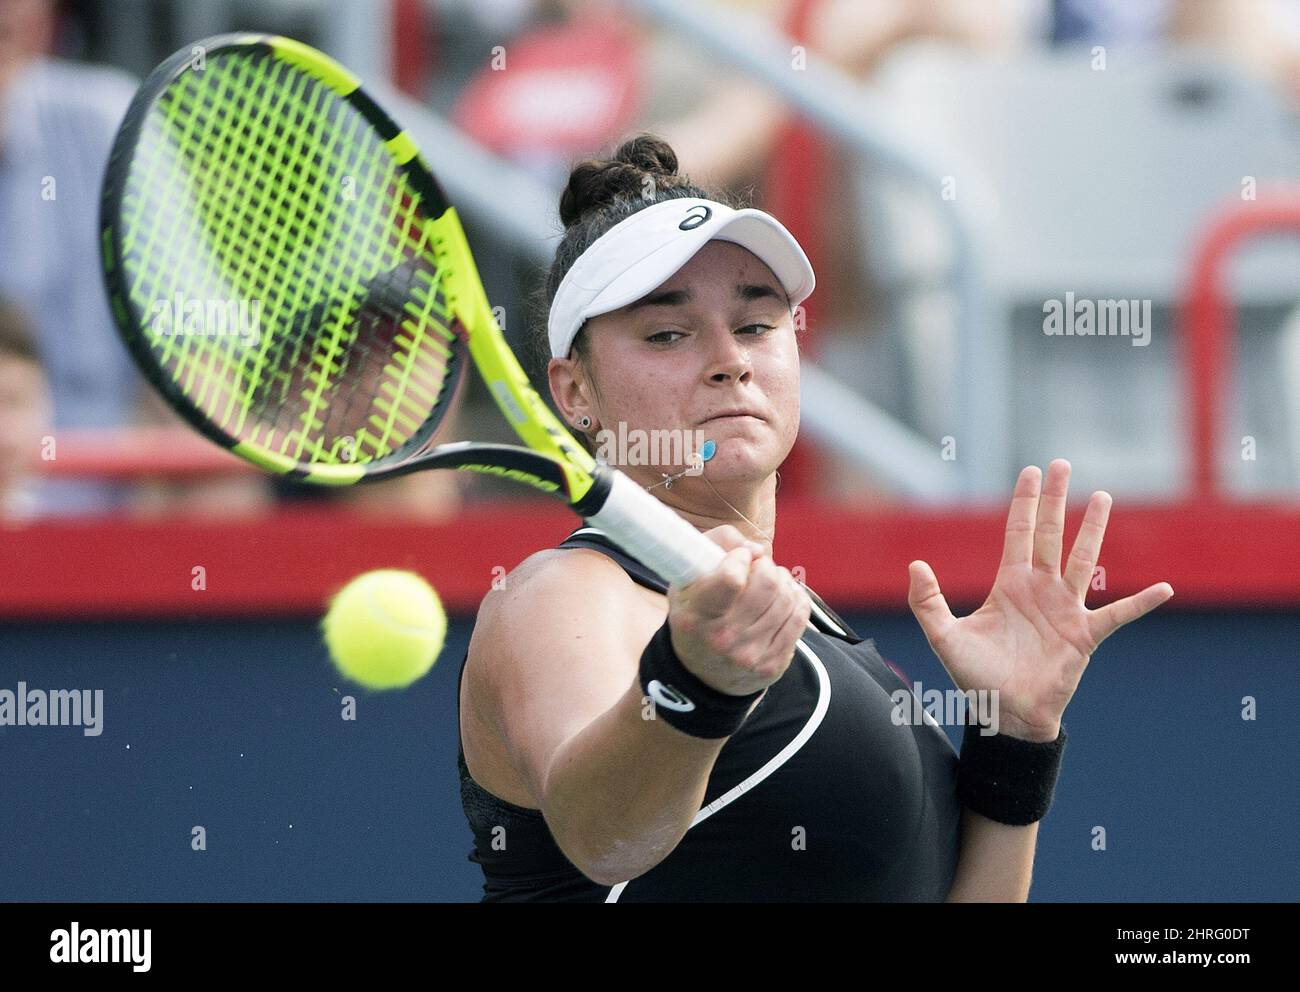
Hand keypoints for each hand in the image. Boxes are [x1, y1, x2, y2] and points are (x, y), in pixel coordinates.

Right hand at [667, 525, 810, 696]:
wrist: (702, 673)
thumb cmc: (697, 613)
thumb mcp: (688, 578)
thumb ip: (717, 545)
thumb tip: (758, 550)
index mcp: (696, 616)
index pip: (731, 579)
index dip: (740, 558)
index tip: (738, 557)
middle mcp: (723, 639)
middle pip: (767, 583)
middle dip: (766, 566)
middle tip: (758, 566)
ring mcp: (750, 654)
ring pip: (788, 597)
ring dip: (782, 580)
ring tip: (770, 580)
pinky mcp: (773, 664)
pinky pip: (800, 616)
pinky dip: (796, 597)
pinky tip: (783, 596)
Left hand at [907, 460, 1173, 741]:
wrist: (1004, 715)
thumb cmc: (975, 677)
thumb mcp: (944, 637)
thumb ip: (926, 602)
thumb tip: (915, 564)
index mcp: (1010, 584)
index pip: (1019, 533)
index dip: (1025, 503)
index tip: (1031, 471)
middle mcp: (1040, 589)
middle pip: (1051, 534)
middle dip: (1056, 499)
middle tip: (1062, 464)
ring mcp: (1065, 610)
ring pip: (1082, 560)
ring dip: (1093, 530)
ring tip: (1103, 497)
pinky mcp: (1085, 636)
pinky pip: (1118, 614)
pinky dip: (1140, 602)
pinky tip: (1163, 588)